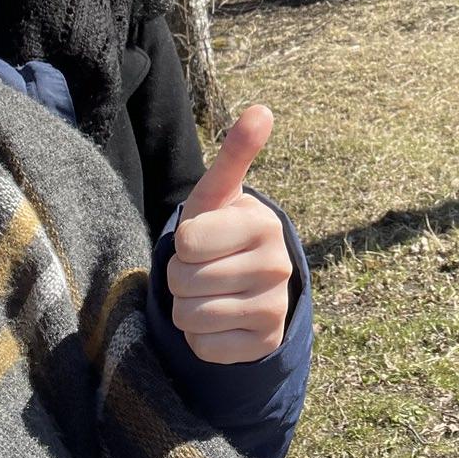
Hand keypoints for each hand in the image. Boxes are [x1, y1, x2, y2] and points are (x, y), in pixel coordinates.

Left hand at [168, 105, 293, 363]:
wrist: (249, 282)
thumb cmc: (222, 230)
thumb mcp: (219, 194)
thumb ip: (235, 153)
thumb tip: (262, 109)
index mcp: (263, 225)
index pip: (187, 243)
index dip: (183, 243)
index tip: (202, 240)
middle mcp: (277, 267)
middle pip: (184, 282)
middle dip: (181, 277)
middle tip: (204, 268)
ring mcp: (274, 308)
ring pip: (190, 318)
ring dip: (188, 308)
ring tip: (211, 292)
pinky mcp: (265, 344)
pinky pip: (203, 348)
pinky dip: (201, 338)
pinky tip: (222, 321)